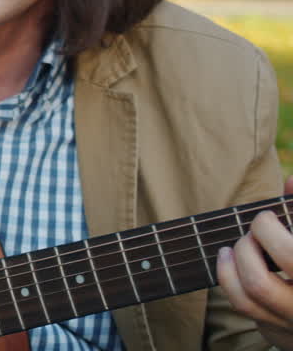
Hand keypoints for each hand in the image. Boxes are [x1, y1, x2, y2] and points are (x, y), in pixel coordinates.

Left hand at [218, 176, 292, 347]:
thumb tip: (292, 179)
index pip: (288, 255)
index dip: (266, 229)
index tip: (265, 218)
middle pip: (257, 283)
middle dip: (245, 250)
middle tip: (251, 235)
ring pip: (245, 305)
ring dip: (227, 272)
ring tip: (228, 251)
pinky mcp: (282, 337)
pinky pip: (253, 317)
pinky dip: (240, 290)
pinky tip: (242, 271)